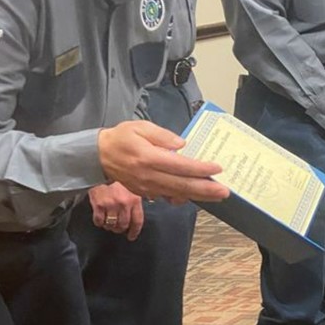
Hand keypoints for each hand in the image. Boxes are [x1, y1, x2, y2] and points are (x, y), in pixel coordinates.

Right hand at [88, 182, 144, 240]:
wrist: (101, 171)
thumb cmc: (118, 180)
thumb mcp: (132, 187)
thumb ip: (137, 200)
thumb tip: (143, 208)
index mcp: (134, 199)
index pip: (137, 221)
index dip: (135, 231)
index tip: (131, 236)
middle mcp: (124, 204)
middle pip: (123, 225)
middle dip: (120, 229)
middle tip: (118, 227)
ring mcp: (111, 205)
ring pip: (111, 225)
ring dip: (110, 226)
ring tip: (109, 221)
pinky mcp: (99, 206)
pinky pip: (99, 221)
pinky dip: (100, 222)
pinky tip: (101, 218)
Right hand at [98, 120, 230, 202]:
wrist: (99, 156)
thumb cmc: (122, 137)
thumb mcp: (140, 127)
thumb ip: (162, 135)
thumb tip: (181, 145)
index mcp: (149, 158)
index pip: (180, 166)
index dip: (200, 168)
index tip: (217, 168)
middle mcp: (150, 176)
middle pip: (182, 185)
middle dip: (205, 189)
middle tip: (225, 192)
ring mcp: (147, 187)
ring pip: (177, 194)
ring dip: (198, 196)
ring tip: (216, 196)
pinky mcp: (145, 193)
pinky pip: (168, 197)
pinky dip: (183, 198)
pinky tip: (196, 196)